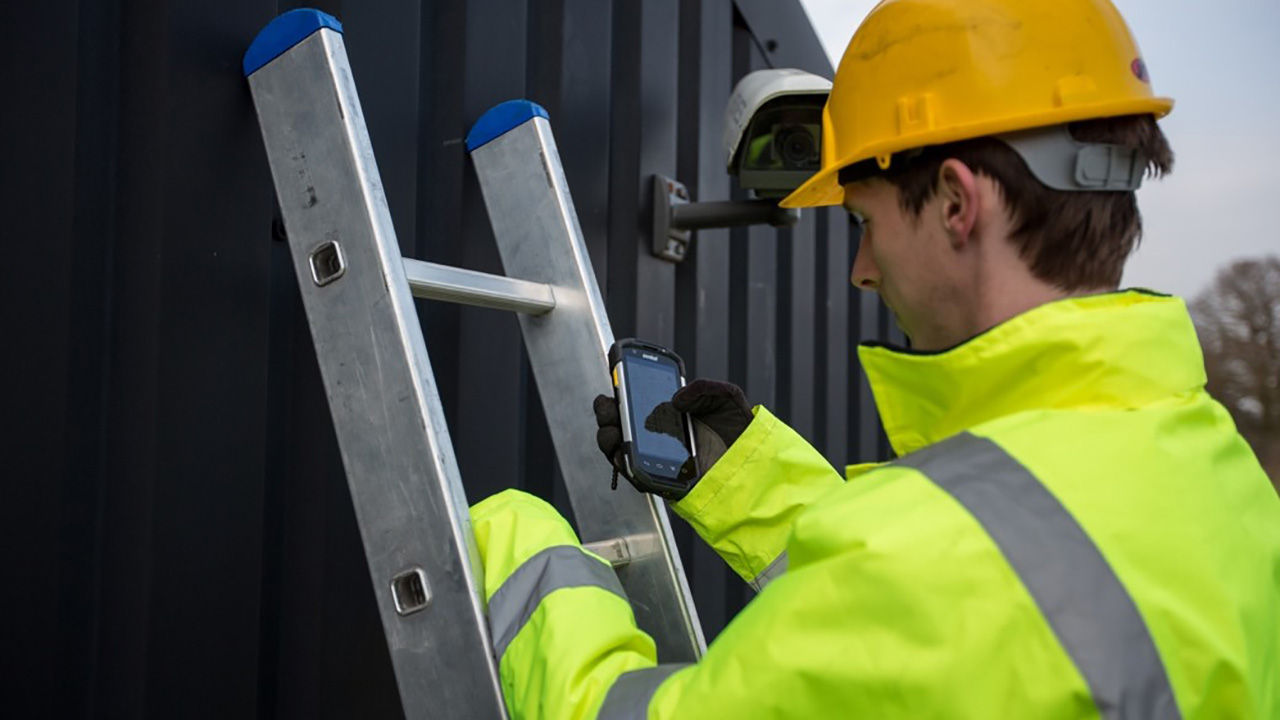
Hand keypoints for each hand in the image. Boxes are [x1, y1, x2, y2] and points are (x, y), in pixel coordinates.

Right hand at [594, 379, 753, 485]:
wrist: (753, 465)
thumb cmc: (739, 432)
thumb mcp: (725, 397)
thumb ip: (704, 387)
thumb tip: (676, 400)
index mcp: (669, 412)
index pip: (635, 400)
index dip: (621, 391)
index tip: (615, 379)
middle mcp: (658, 434)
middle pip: (619, 423)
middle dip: (607, 412)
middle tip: (608, 404)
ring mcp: (656, 457)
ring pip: (618, 447)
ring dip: (608, 436)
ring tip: (612, 428)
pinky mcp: (659, 479)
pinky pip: (632, 472)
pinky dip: (622, 461)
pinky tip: (621, 450)